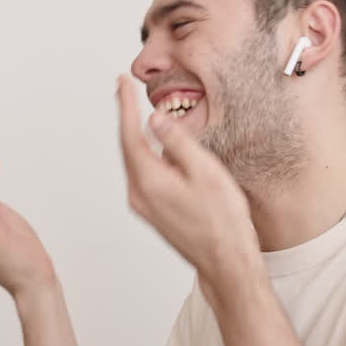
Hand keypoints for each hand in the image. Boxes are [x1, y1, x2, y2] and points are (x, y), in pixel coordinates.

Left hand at [115, 75, 261, 291]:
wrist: (225, 262)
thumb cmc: (222, 220)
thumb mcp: (205, 173)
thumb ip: (178, 144)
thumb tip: (155, 120)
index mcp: (148, 181)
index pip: (130, 134)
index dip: (125, 106)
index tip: (121, 84)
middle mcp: (138, 195)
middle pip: (127, 147)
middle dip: (125, 117)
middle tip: (122, 90)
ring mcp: (143, 206)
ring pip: (134, 162)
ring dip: (134, 136)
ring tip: (133, 111)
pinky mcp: (152, 212)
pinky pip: (142, 175)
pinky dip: (143, 154)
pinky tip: (151, 146)